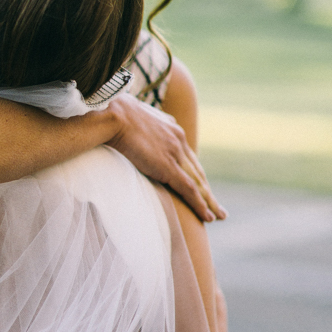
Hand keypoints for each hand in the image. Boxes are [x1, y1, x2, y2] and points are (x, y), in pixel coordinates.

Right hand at [107, 95, 225, 223]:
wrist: (113, 115)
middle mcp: (178, 140)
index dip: (194, 172)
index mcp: (171, 128)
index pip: (186, 156)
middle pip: (196, 170)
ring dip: (209, 201)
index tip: (199, 185)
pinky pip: (189, 189)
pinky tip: (207, 216)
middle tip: (217, 206)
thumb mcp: (132, 118)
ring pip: (198, 182)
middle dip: (206, 189)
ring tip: (218, 215)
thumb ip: (139, 126)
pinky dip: (200, 204)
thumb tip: (132, 132)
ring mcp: (175, 153)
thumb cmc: (113, 114)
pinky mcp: (167, 166)